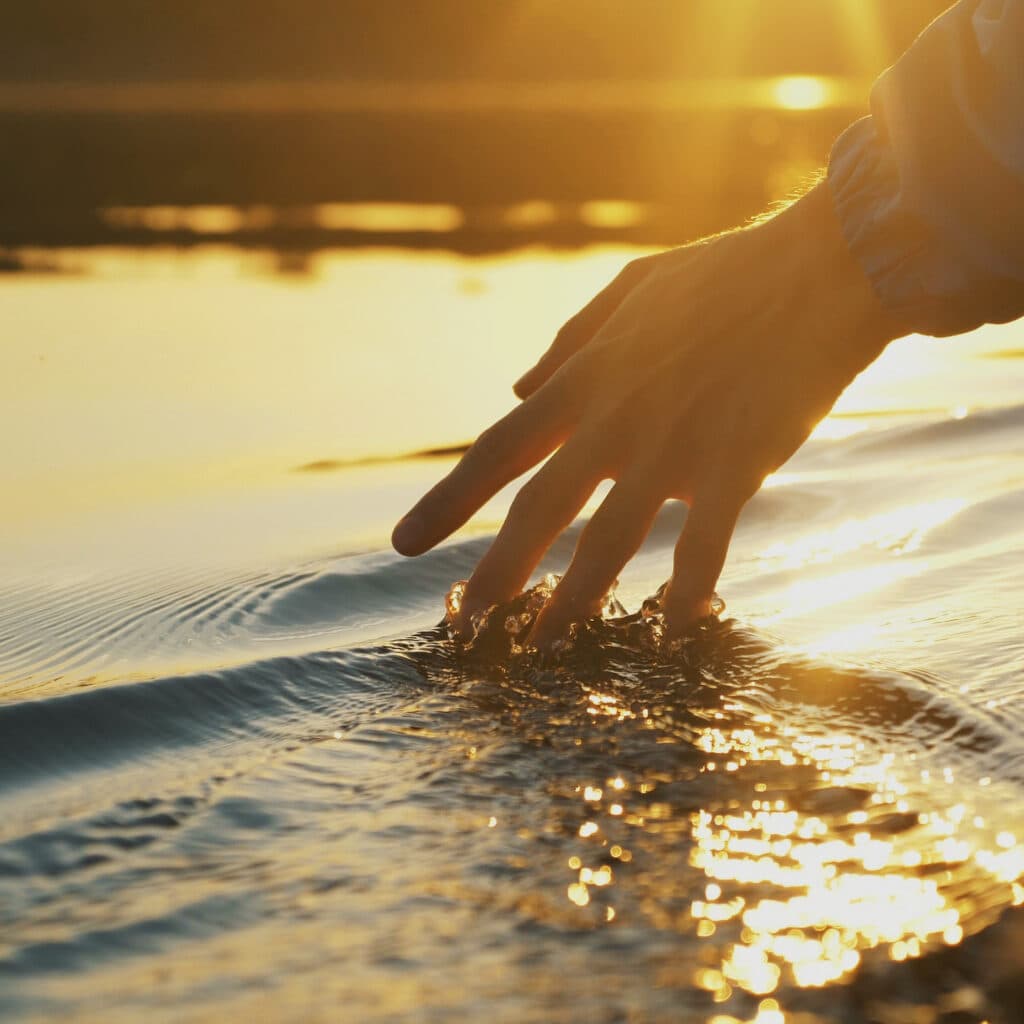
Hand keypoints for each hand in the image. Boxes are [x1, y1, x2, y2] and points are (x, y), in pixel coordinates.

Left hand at [392, 181, 907, 646]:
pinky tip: (674, 633)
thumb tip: (516, 388)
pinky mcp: (737, 465)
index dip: (448, 501)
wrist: (824, 267)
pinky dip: (688, 593)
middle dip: (498, 573)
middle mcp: (615, 419)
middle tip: (468, 625)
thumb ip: (570, 341)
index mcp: (587, 378)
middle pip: (539, 509)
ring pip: (609, 540)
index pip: (497, 449)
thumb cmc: (729, 274)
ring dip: (574, 600)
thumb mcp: (634, 288)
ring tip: (546, 648)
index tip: (405, 543)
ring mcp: (674, 445)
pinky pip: (705, 545)